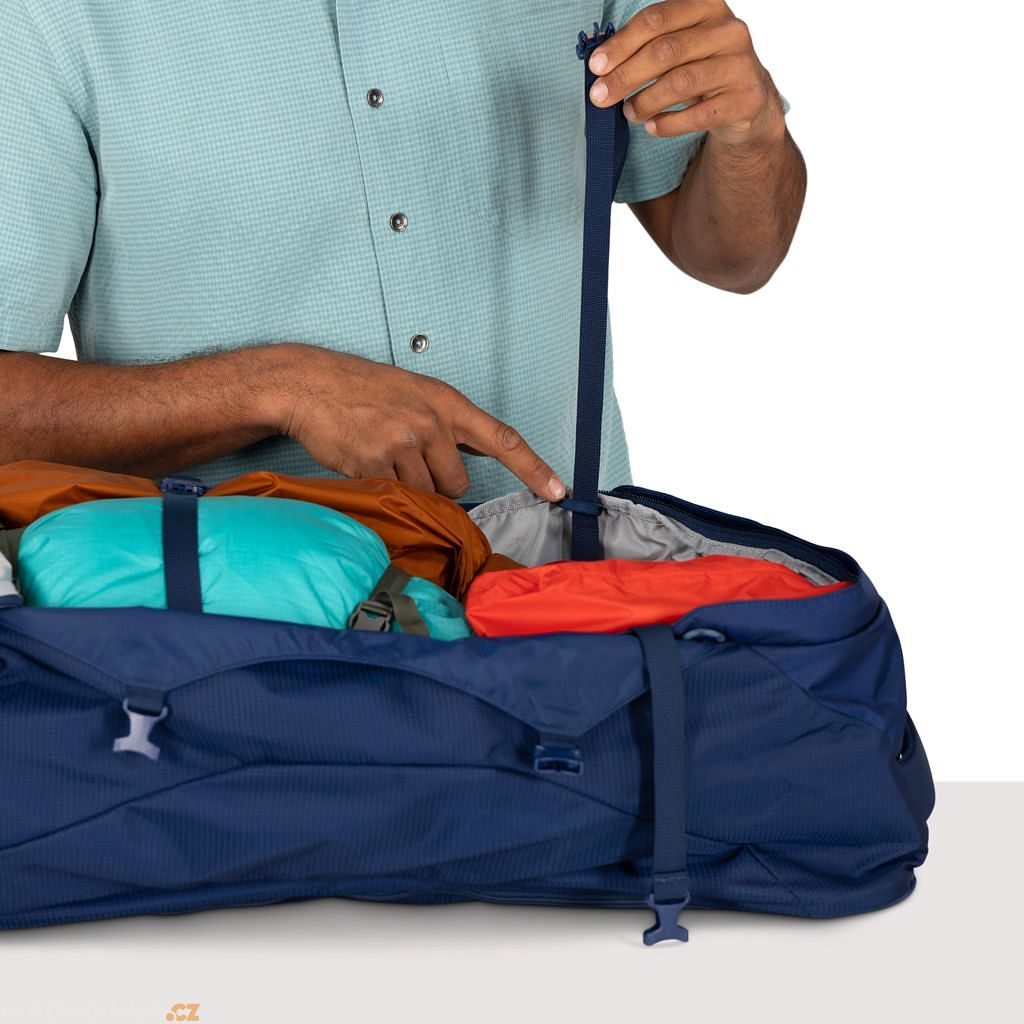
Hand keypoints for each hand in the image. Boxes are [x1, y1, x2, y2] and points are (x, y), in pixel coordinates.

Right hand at [271, 344, 564, 501]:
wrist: (311, 384)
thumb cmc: (364, 390)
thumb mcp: (416, 395)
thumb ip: (447, 425)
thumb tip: (475, 459)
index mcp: (447, 403)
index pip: (503, 438)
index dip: (533, 468)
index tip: (558, 490)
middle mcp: (431, 422)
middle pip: (458, 483)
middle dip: (437, 482)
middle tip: (406, 457)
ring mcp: (403, 442)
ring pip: (427, 494)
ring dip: (409, 487)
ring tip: (382, 455)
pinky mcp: (375, 462)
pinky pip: (396, 496)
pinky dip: (383, 489)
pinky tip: (364, 461)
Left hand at [587, 1, 785, 146]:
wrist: (748, 101)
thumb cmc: (703, 69)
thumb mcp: (681, 47)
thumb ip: (648, 47)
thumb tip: (602, 67)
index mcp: (707, 6)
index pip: (656, 19)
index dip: (622, 44)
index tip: (596, 67)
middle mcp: (728, 30)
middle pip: (666, 51)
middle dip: (626, 76)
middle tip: (600, 96)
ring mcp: (740, 65)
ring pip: (681, 82)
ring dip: (646, 101)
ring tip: (628, 113)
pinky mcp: (744, 100)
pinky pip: (698, 115)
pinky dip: (668, 124)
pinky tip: (651, 127)